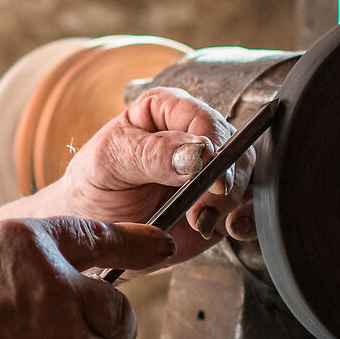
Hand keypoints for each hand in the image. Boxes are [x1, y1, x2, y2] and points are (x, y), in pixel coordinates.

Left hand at [50, 87, 259, 262]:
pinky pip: (246, 208)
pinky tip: (230, 227)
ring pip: (247, 178)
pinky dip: (246, 220)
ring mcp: (210, 172)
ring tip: (205, 222)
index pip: (205, 119)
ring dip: (235, 203)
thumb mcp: (111, 162)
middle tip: (202, 209)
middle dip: (225, 182)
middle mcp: (195, 136)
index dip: (213, 148)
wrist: (92, 228)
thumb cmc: (94, 184)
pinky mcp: (218, 205)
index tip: (209, 178)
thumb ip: (153, 154)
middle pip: (235, 149)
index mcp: (167, 110)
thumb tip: (199, 153)